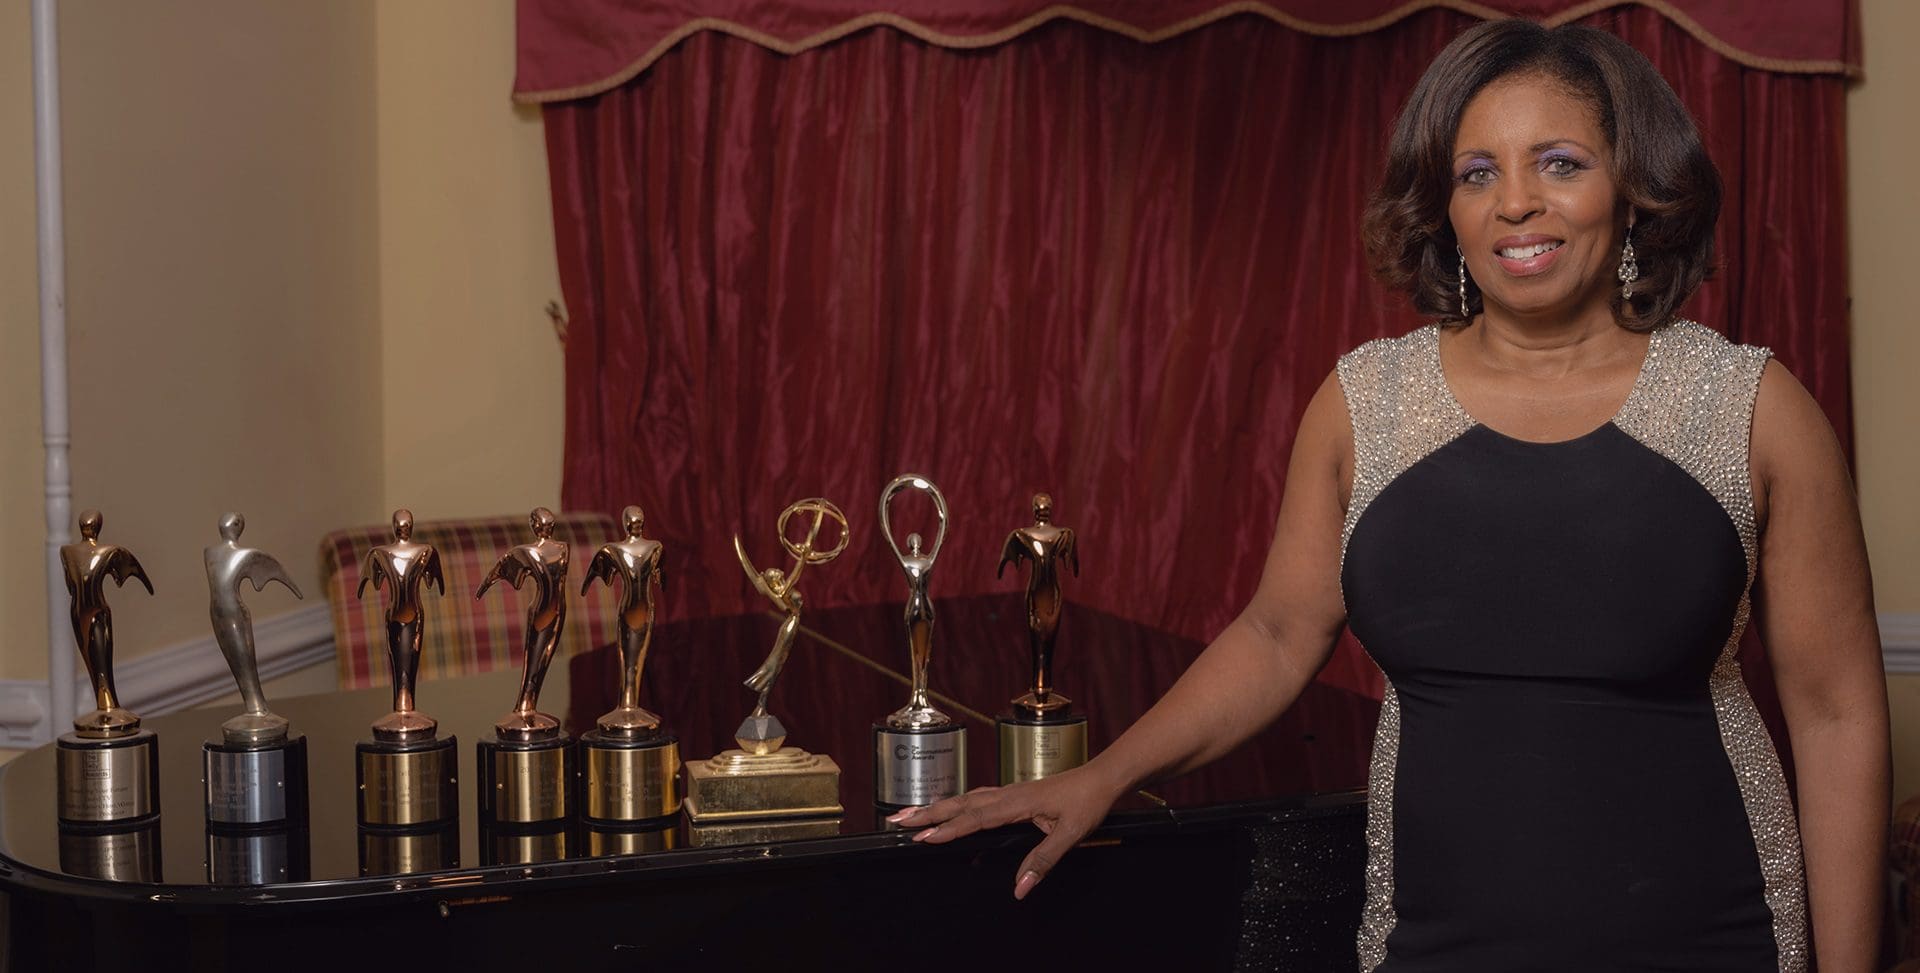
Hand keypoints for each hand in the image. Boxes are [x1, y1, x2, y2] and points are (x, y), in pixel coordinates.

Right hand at [885, 765, 1122, 899]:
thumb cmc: (1088, 803)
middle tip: (896, 821)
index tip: (922, 838)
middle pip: (959, 804)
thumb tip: (1020, 888)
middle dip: (926, 813)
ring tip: (910, 814)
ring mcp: (1009, 792)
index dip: (947, 830)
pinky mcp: (1013, 794)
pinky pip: (977, 798)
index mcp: (1016, 803)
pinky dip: (956, 803)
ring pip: (965, 799)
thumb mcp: (1071, 835)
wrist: (1101, 778)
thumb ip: (1043, 860)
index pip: (974, 818)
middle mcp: (1007, 794)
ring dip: (936, 807)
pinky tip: (949, 806)